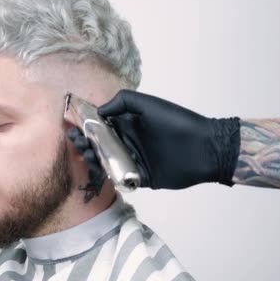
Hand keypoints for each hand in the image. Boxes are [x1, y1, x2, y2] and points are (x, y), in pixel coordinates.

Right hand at [68, 90, 240, 189]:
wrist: (205, 149)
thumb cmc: (177, 122)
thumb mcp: (149, 104)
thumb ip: (122, 102)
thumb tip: (99, 111)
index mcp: (130, 124)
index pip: (102, 125)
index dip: (87, 126)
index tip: (74, 126)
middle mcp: (130, 142)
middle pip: (101, 144)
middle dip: (86, 143)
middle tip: (78, 143)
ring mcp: (135, 160)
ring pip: (108, 162)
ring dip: (94, 159)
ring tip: (86, 155)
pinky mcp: (142, 177)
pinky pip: (121, 178)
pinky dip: (109, 175)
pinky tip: (100, 170)